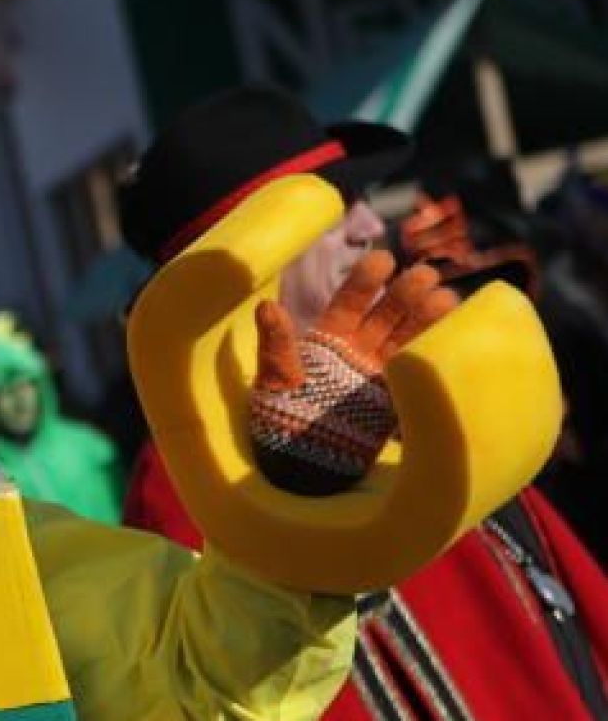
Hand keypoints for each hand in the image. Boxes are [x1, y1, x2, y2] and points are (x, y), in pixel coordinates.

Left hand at [249, 251, 457, 495]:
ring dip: (429, 318)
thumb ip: (276, 343)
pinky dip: (435, 356)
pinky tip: (454, 340)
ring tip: (449, 298)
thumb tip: (266, 306)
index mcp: (330, 338)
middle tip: (426, 275)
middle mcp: (359, 350)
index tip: (382, 259)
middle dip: (407, 292)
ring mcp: (380, 373)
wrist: (298, 461)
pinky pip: (418, 373)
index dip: (365, 281)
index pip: (350, 301)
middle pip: (387, 313)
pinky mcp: (394, 398)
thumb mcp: (275, 376)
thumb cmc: (279, 414)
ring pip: (409, 338)